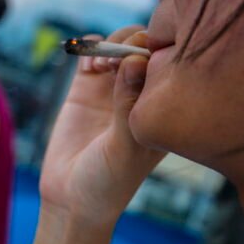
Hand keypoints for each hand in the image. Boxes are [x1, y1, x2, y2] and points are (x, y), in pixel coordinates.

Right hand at [38, 25, 166, 228]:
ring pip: (120, 45)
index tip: (141, 63)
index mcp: (163, 110)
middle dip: (133, 43)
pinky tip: (88, 66)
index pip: (171, 64)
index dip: (159, 53)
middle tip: (118, 61)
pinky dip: (89, 48)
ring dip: (111, 44)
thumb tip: (136, 60)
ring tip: (101, 65)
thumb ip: (128, 105)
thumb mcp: (124, 148)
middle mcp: (141, 95)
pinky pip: (91, 53)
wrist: (71, 199)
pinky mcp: (85, 88)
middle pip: (146, 47)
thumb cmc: (108, 183)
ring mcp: (113, 89)